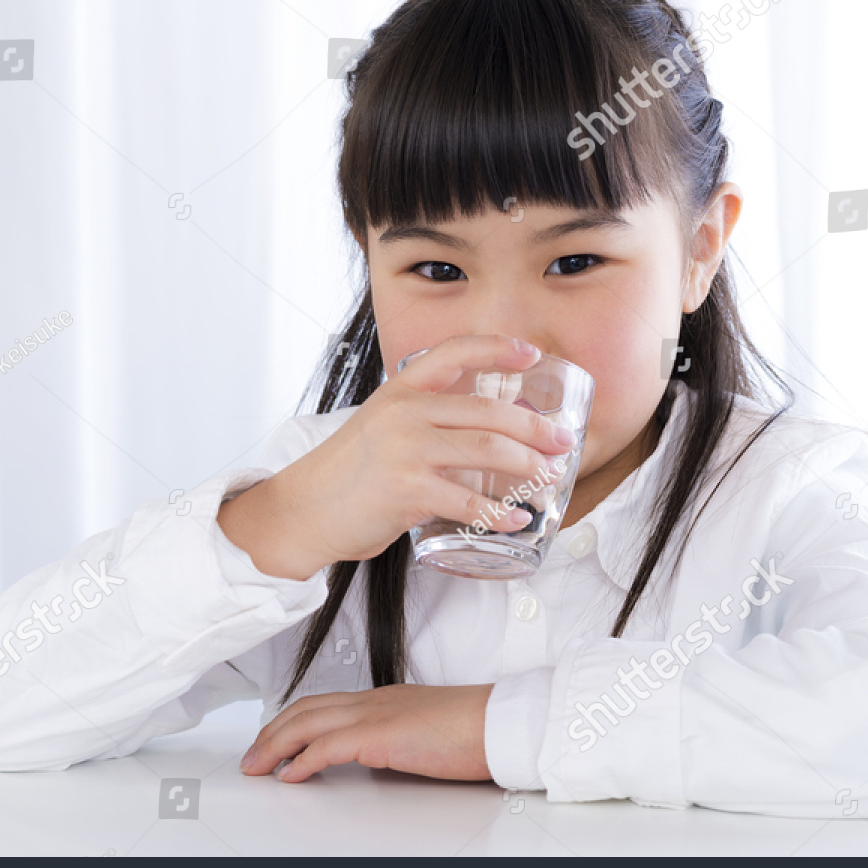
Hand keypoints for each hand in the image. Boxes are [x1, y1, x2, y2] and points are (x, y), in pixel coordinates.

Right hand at [217, 334, 577, 579]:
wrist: (304, 510)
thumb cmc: (350, 475)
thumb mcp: (382, 428)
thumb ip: (425, 422)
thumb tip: (486, 430)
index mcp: (400, 391)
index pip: (453, 352)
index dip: (496, 348)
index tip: (532, 353)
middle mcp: (404, 413)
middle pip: (487, 411)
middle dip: (534, 427)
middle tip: (562, 441)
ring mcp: (406, 451)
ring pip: (486, 451)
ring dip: (528, 466)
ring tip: (550, 479)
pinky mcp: (406, 490)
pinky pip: (467, 500)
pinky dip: (499, 512)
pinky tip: (518, 518)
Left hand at [238, 683, 495, 782]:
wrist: (499, 723)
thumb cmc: (474, 729)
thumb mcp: (423, 731)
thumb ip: (395, 738)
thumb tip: (378, 755)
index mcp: (382, 699)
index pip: (323, 703)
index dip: (293, 720)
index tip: (275, 739)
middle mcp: (371, 701)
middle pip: (305, 709)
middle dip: (271, 732)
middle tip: (251, 756)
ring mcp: (373, 715)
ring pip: (306, 723)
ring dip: (274, 745)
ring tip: (257, 766)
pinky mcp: (378, 735)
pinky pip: (326, 747)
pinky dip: (301, 760)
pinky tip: (289, 775)